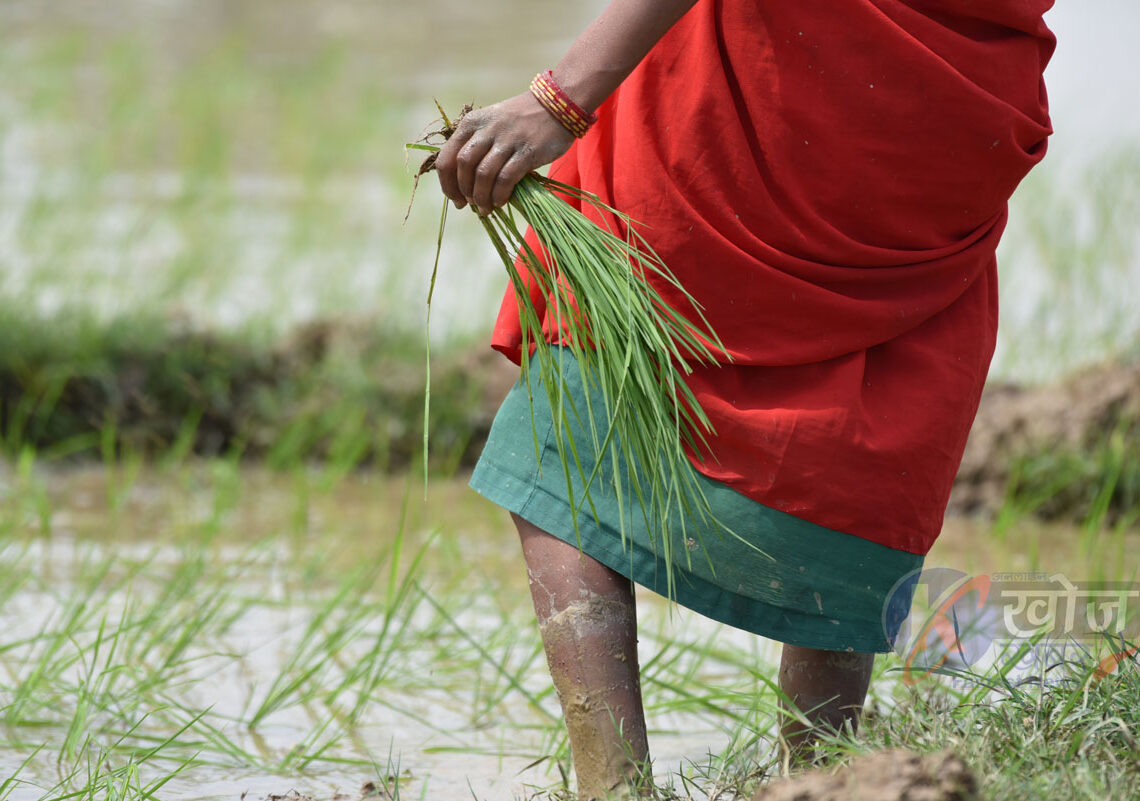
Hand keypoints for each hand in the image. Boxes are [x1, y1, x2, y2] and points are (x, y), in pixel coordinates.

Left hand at [435, 92, 575, 214]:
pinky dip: (499, 194)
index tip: (455, 199)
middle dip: (463, 191)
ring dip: (482, 197)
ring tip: (486, 208)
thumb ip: (476, 146)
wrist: (557, 105)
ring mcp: (507, 140)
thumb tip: (465, 185)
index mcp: (471, 123)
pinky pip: (505, 178)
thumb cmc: (522, 120)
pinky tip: (501, 201)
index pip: (447, 157)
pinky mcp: (526, 152)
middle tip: (471, 204)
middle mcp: (486, 130)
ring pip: (483, 175)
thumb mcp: (491, 124)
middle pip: (463, 166)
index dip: (447, 183)